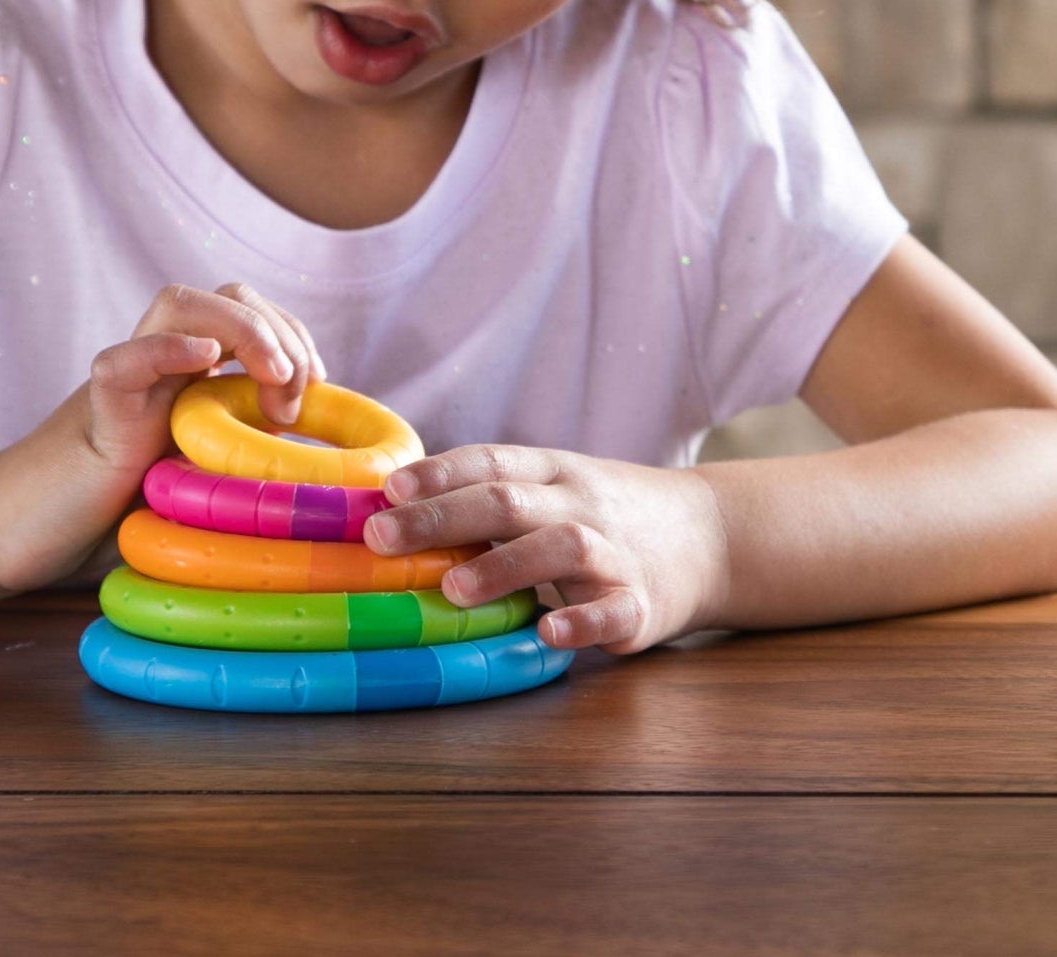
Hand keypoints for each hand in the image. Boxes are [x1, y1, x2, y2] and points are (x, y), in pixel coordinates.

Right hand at [0, 282, 325, 593]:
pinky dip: (165, 348)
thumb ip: (243, 457)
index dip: (293, 336)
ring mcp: (127, 382)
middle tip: (297, 397)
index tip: (318, 388)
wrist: (21, 534)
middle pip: (226, 295)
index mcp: (191, 378)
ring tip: (273, 379)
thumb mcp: (199, 479)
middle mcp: (161, 366)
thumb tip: (317, 471)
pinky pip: (123, 360)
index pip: (252, 315)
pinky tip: (202, 359)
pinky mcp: (96, 411)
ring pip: (179, 302)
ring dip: (242, 328)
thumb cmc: (114, 514)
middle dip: (279, 330)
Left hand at [363, 446, 727, 654]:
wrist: (711, 535)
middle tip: (382, 539)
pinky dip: (581, 622)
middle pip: (509, 500)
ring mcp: (614, 552)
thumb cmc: (603, 513)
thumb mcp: (553, 487)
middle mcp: (579, 503)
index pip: (489, 461)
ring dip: (503, 566)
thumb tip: (392, 508)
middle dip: (441, 518)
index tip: (386, 490)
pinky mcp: (643, 604)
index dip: (437, 474)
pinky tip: (545, 632)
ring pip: (560, 547)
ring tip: (452, 589)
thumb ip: (489, 495)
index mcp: (551, 472)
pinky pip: (614, 610)